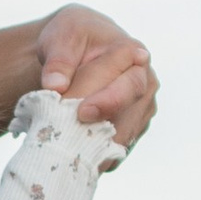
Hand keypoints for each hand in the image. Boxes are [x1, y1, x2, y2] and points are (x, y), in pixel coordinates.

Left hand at [34, 4, 156, 151]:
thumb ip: (58, 60)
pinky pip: (118, 148)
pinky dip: (98, 157)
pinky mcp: (133, 127)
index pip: (127, 83)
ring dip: (99, 150)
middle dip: (102, 133)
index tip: (82, 113)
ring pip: (125, 137)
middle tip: (73, 146)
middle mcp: (145, 81)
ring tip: (70, 159)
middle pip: (129, 115)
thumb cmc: (71, 39)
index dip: (107, 101)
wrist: (78, 49)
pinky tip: (77, 161)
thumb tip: (55, 85)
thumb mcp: (61, 38)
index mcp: (132, 54)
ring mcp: (142, 107)